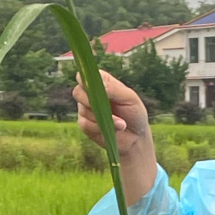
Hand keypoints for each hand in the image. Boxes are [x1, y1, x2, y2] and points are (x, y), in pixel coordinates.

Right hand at [74, 68, 156, 205]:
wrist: (136, 139)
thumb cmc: (134, 114)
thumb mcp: (130, 99)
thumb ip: (115, 90)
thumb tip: (101, 86)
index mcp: (101, 83)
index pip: (85, 75)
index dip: (85, 79)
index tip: (93, 86)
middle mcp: (90, 95)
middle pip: (78, 92)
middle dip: (90, 100)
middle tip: (105, 107)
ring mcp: (86, 110)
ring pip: (82, 110)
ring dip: (102, 118)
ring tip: (121, 124)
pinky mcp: (85, 125)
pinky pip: (85, 124)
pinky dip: (99, 128)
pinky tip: (112, 130)